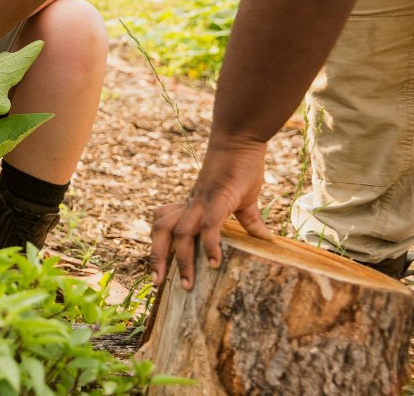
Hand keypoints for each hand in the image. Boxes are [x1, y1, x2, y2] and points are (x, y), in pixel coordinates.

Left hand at [149, 135, 271, 289]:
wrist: (240, 139)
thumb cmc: (240, 166)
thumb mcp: (245, 199)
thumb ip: (249, 221)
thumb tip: (265, 239)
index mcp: (193, 205)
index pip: (165, 226)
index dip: (158, 246)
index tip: (158, 271)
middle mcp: (191, 204)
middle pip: (161, 230)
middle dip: (157, 257)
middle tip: (158, 284)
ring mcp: (202, 201)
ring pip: (180, 233)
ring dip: (182, 260)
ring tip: (188, 285)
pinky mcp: (218, 198)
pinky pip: (208, 225)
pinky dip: (210, 244)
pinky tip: (215, 263)